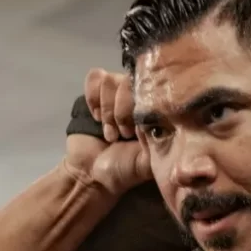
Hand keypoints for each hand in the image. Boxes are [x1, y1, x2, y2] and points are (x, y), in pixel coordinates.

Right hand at [64, 69, 151, 196]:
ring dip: (107, 110)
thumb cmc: (123, 170)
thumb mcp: (147, 162)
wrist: (91, 173)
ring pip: (110, 80)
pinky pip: (95, 77)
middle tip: (122, 135)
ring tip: (109, 133)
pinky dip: (93, 98)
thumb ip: (159, 143)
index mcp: (155, 114)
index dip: (139, 108)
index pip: (153, 90)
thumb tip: (159, 118)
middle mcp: (138, 99)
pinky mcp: (97, 90)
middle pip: (129, 81)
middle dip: (122, 111)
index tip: (134, 133)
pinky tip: (96, 117)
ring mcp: (118, 93)